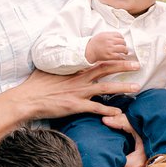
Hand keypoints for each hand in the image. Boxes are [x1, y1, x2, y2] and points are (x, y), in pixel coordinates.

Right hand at [15, 64, 140, 119]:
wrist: (27, 99)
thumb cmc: (36, 85)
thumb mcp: (48, 69)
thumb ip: (60, 66)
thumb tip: (62, 61)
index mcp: (74, 70)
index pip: (96, 60)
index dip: (111, 56)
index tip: (123, 53)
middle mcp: (79, 79)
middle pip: (105, 70)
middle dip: (123, 66)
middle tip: (137, 65)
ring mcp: (78, 92)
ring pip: (105, 88)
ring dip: (122, 87)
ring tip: (136, 87)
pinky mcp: (75, 106)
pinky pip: (95, 108)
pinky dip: (108, 111)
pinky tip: (118, 113)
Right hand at [85, 30, 130, 63]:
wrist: (88, 51)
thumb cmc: (94, 43)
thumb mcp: (102, 35)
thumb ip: (110, 35)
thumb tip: (118, 37)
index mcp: (108, 35)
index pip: (120, 35)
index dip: (122, 39)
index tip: (122, 41)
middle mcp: (110, 41)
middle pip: (123, 42)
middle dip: (124, 45)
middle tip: (124, 47)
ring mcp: (110, 48)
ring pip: (123, 49)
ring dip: (125, 51)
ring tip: (125, 52)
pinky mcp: (109, 56)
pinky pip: (119, 56)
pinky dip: (122, 57)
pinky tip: (122, 58)